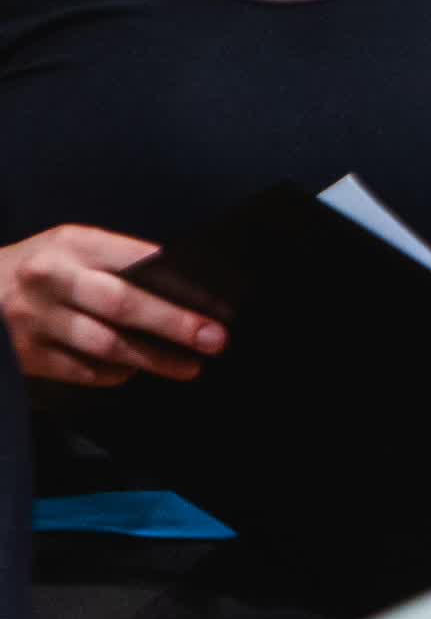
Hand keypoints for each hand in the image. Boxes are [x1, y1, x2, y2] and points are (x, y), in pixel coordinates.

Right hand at [2, 223, 213, 386]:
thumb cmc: (39, 267)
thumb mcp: (72, 247)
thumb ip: (118, 261)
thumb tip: (184, 289)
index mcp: (73, 244)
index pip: (137, 260)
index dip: (179, 284)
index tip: (216, 303)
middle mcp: (53, 279)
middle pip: (124, 304)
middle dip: (176, 324)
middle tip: (215, 339)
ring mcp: (36, 319)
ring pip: (106, 345)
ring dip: (154, 359)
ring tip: (189, 366)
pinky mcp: (27, 355)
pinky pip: (82, 370)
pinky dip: (115, 374)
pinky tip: (136, 371)